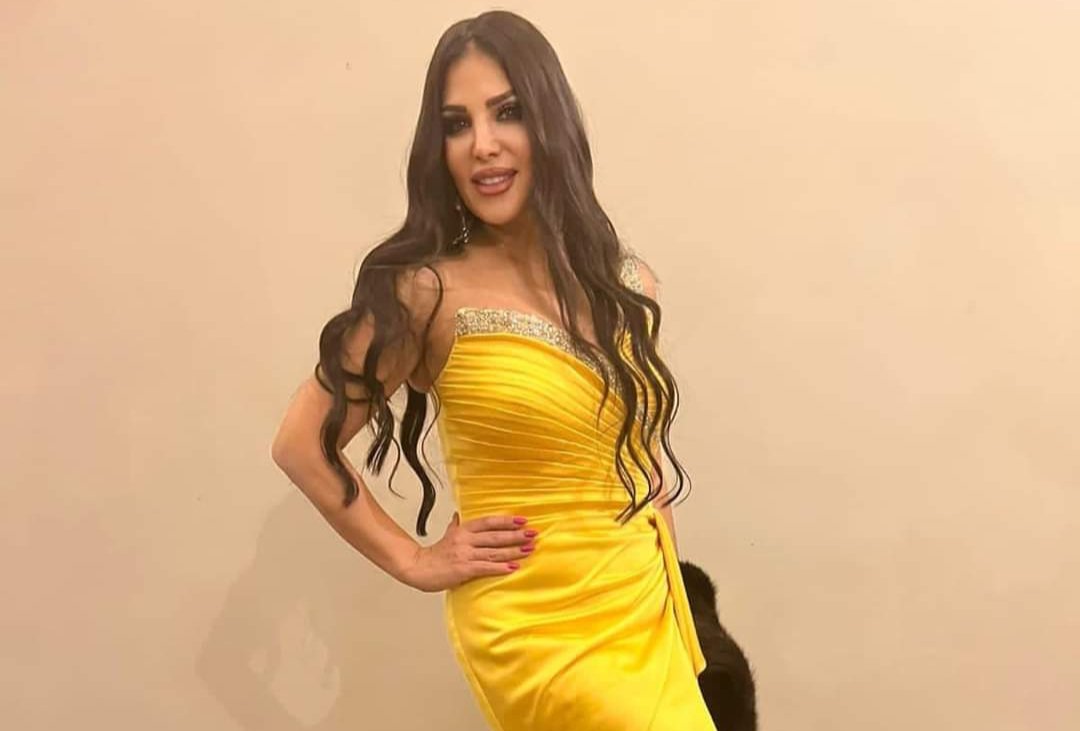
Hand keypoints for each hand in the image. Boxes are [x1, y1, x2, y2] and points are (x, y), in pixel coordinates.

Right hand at [401, 512, 537, 592]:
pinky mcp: (463, 569)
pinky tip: (513, 567)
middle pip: (495, 536)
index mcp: (463, 530)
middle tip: (533, 534)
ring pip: (494, 551)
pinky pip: (485, 567)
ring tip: (529, 549)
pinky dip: (500, 567)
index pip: (488, 522)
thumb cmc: (434, 554)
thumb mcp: (446, 535)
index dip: (506, 521)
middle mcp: (465, 540)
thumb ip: (454, 525)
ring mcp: (465, 554)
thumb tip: (457, 515)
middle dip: (515, 535)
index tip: (522, 520)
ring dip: (513, 550)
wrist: (418, 568)